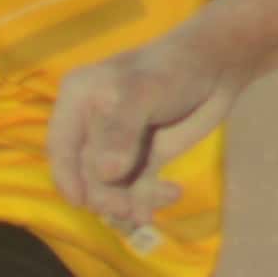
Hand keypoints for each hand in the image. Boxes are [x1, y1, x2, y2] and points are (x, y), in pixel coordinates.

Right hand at [50, 29, 228, 229]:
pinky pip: (137, 188)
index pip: (61, 145)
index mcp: (78, 100)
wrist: (216, 66)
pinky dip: (150, 199)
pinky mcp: (144, 158)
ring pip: (112, 186)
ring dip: (127, 202)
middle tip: (127, 209)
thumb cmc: (171, 67)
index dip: (66, 175)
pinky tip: (174, 192)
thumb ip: (121, 131)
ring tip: (146, 211)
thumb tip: (105, 173)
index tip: (80, 201)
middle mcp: (92, 124)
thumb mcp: (141, 92)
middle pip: (86, 172)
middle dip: (104, 194)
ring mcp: (118, 144)